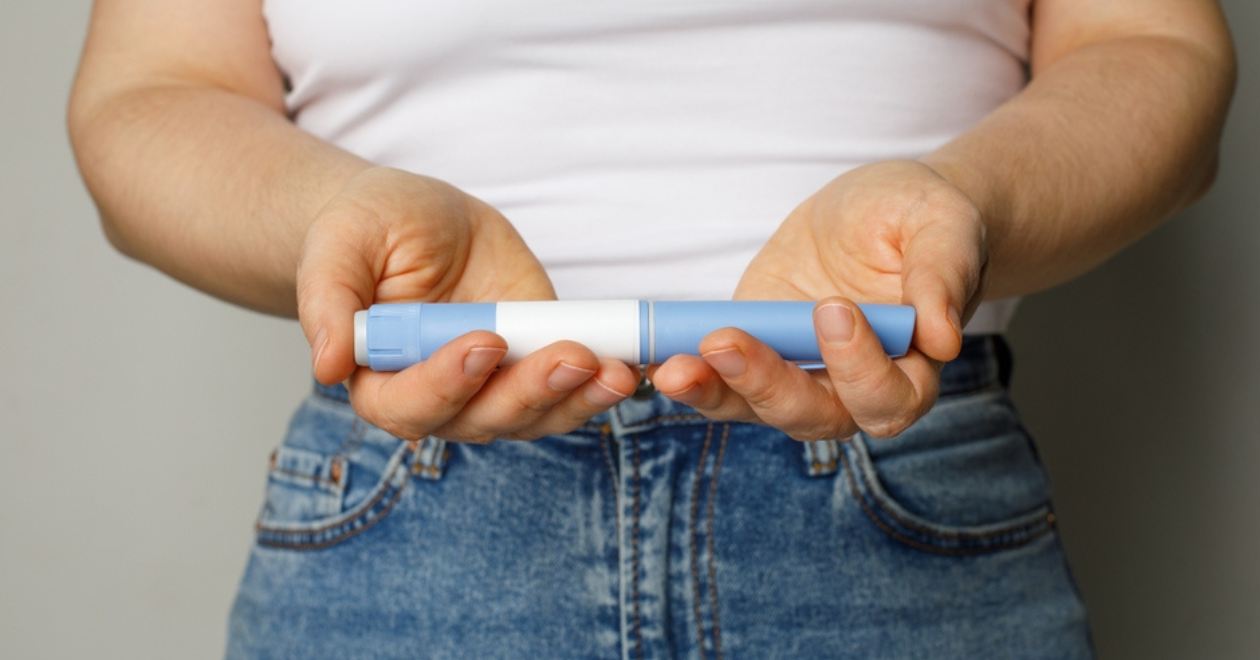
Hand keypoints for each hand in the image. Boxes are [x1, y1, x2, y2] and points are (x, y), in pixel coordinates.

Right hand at [297, 167, 637, 442]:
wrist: (413, 219)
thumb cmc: (366, 230)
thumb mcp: (339, 244)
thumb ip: (328, 299)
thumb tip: (326, 364)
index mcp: (378, 379)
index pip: (409, 403)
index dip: (447, 382)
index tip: (483, 342)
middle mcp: (438, 397)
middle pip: (483, 419)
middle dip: (530, 391)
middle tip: (573, 356)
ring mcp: (492, 385)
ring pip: (534, 415)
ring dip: (577, 399)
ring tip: (614, 370)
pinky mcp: (534, 363)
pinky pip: (567, 390)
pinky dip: (597, 384)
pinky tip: (627, 366)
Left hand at [649, 160, 987, 439]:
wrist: (882, 210)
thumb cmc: (923, 219)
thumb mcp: (943, 227)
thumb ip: (942, 277)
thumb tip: (942, 338)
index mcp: (911, 369)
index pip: (887, 394)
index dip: (859, 366)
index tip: (834, 311)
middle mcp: (852, 389)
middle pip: (813, 416)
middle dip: (766, 385)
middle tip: (727, 343)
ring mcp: (798, 376)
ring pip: (756, 407)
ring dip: (715, 390)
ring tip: (674, 368)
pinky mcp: (755, 354)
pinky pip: (721, 380)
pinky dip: (691, 373)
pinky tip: (659, 357)